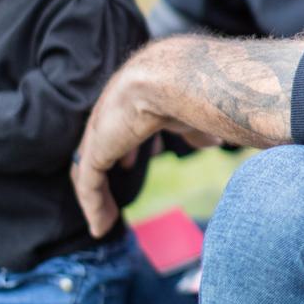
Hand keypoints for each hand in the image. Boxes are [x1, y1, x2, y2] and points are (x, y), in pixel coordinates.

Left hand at [73, 34, 303, 237]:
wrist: (187, 77)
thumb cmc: (207, 88)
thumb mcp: (202, 112)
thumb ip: (200, 127)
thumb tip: (214, 140)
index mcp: (140, 90)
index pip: (128, 118)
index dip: (130, 140)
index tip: (135, 159)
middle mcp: (116, 103)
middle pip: (103, 139)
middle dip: (106, 161)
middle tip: (114, 183)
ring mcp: (104, 123)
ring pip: (91, 163)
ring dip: (96, 193)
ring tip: (104, 219)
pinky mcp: (98, 145)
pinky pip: (89, 181)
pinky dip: (93, 205)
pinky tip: (102, 226)